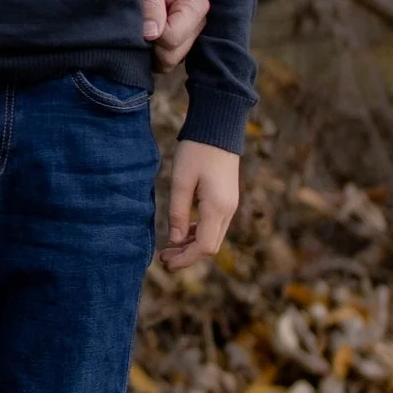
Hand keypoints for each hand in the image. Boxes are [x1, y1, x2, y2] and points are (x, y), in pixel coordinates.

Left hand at [141, 0, 209, 72]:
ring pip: (169, 58)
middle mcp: (199, 23)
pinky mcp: (180, 34)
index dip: (151, 34)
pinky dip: (153, 48)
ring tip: (140, 24)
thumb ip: (151, 6)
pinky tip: (144, 31)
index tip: (140, 18)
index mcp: (196, 7)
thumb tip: (150, 35)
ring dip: (151, 49)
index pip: (172, 40)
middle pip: (172, 56)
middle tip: (136, 24)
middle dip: (151, 47)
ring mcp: (190, 31)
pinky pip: (166, 53)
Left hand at [159, 140, 240, 268]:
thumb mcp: (181, 181)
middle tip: (163, 257)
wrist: (218, 130)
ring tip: (169, 246)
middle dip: (187, 255)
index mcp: (217, 208)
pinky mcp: (227, 200)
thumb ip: (177, 212)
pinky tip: (181, 231)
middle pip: (210, 246)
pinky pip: (214, 225)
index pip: (204, 247)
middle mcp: (228, 211)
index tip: (165, 262)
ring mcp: (230, 206)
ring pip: (213, 237)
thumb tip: (174, 240)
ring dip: (192, 245)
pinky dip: (198, 232)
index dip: (185, 258)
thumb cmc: (196, 152)